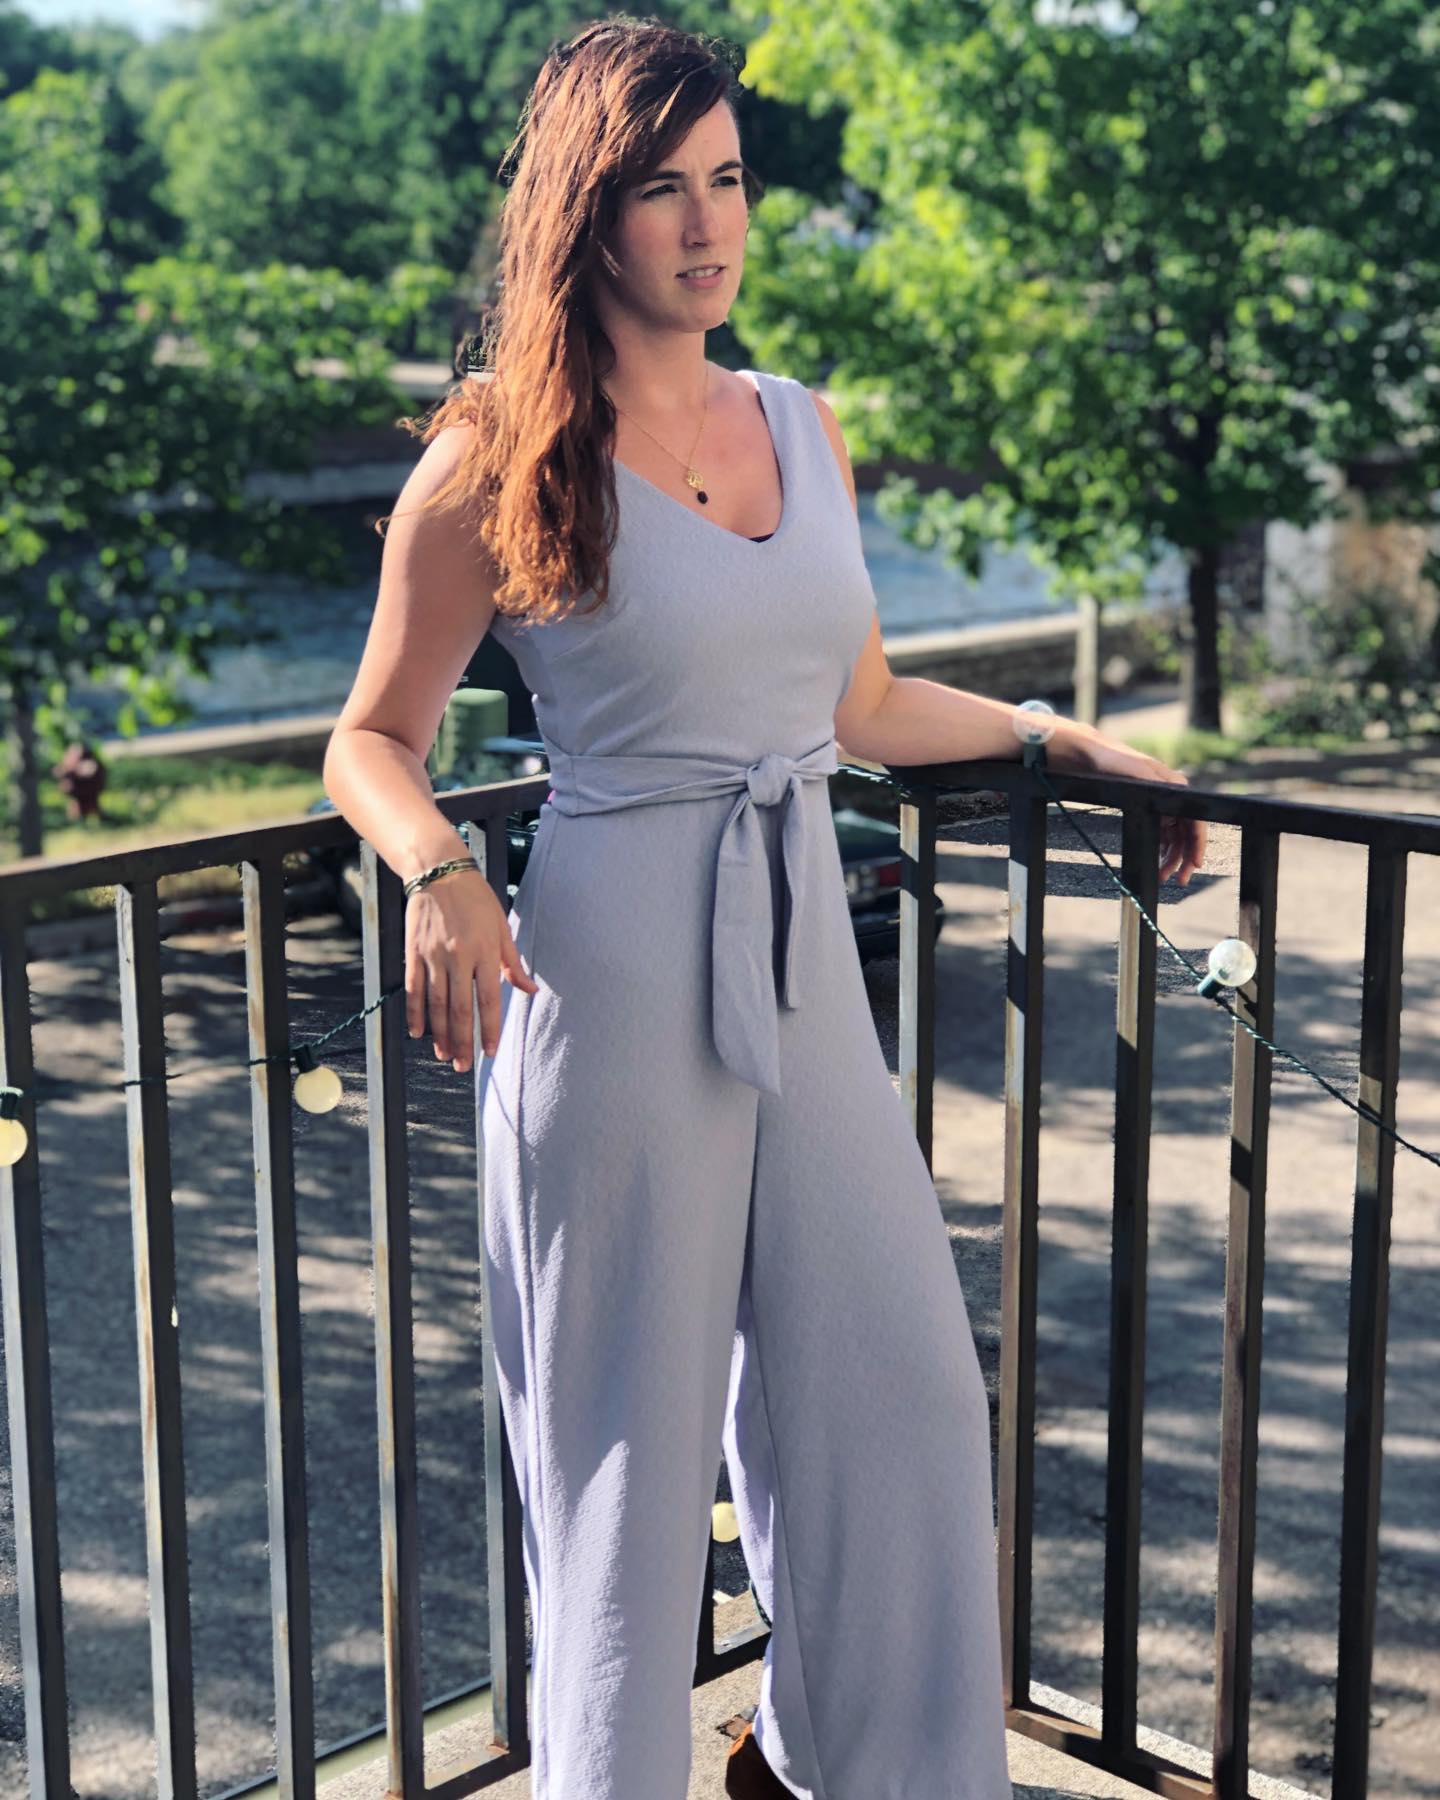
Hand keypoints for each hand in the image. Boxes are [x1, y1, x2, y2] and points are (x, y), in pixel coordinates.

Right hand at [404, 870, 539, 1071]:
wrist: (438, 871)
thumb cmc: (476, 898)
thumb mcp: (501, 927)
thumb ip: (512, 962)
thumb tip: (530, 990)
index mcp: (484, 952)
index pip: (489, 1000)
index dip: (490, 1029)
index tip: (490, 1052)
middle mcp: (459, 957)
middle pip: (461, 1009)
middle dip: (463, 1042)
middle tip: (463, 1067)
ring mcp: (434, 956)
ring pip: (437, 1004)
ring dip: (441, 1034)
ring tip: (445, 1056)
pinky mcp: (414, 953)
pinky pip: (414, 990)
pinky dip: (416, 1013)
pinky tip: (419, 1032)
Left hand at [1070, 727, 1207, 887]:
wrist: (1089, 756)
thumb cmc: (1113, 762)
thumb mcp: (1136, 773)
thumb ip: (1157, 789)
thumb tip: (1172, 810)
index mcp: (1175, 787)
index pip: (1196, 821)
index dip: (1198, 844)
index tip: (1195, 864)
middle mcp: (1172, 797)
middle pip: (1187, 834)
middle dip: (1184, 859)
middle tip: (1178, 880)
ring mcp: (1161, 805)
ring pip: (1174, 838)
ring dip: (1171, 859)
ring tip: (1163, 876)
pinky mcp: (1148, 811)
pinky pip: (1161, 836)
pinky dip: (1161, 851)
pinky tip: (1157, 863)